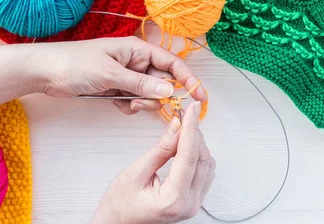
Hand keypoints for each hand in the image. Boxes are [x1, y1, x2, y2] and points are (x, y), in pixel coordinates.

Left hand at [32, 37, 206, 114]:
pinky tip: (115, 103)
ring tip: (125, 102)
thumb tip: (170, 90)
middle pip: (162, 80)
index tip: (200, 96)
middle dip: (158, 95)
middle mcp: (135, 60)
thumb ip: (141, 83)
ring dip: (142, 101)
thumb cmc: (75, 64)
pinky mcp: (116, 87)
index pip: (171, 63)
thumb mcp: (110, 74)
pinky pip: (133, 98)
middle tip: (142, 103)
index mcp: (137, 49)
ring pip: (149, 92)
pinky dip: (129, 105)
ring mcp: (125, 74)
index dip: (188, 78)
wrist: (44, 72)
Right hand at [91, 102, 215, 223]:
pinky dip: (197, 155)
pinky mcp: (194, 200)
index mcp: (173, 199)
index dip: (191, 128)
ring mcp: (194, 204)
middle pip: (200, 159)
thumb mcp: (137, 172)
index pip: (188, 156)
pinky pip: (204, 173)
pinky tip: (186, 145)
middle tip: (185, 114)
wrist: (117, 223)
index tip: (192, 110)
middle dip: (194, 134)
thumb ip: (161, 148)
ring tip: (183, 129)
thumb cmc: (120, 203)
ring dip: (197, 144)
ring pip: (206, 165)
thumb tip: (177, 125)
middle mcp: (189, 204)